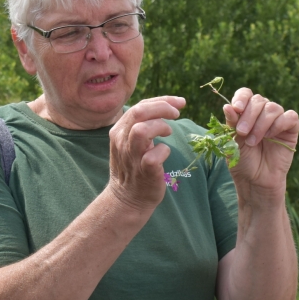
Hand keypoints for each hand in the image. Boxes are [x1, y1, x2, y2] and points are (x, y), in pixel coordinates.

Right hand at [107, 96, 185, 210]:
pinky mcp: (144, 171)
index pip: (140, 106)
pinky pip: (153, 156)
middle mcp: (122, 141)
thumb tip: (168, 105)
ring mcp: (132, 156)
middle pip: (139, 112)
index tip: (179, 102)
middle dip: (162, 107)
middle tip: (177, 113)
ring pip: (141, 130)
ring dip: (160, 126)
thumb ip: (143, 124)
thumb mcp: (131, 141)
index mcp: (119, 130)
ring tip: (168, 132)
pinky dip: (164, 151)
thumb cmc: (135, 166)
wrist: (127, 198)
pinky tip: (165, 153)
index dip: (162, 100)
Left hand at [222, 88, 298, 201]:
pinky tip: (270, 136)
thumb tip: (227, 106)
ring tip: (253, 141)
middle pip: (258, 100)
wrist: (255, 180)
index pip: (245, 93)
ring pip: (272, 108)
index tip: (236, 109)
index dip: (242, 98)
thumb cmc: (242, 160)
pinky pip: (290, 116)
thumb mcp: (232, 141)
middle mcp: (262, 113)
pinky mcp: (291, 129)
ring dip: (261, 124)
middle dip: (249, 115)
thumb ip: (231, 123)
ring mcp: (277, 120)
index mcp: (246, 112)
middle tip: (242, 133)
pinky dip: (279, 124)